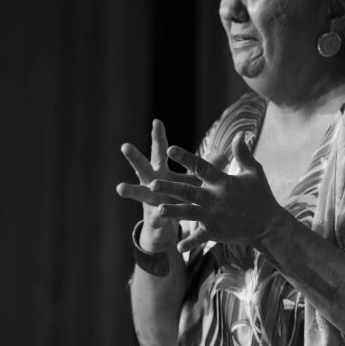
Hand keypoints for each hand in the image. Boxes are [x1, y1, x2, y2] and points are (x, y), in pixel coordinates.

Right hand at [116, 119, 201, 251]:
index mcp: (161, 170)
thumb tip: (224, 155)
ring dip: (131, 191)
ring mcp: (150, 201)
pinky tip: (155, 219)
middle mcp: (152, 183)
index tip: (156, 121)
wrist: (167, 224)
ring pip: (139, 193)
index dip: (158, 137)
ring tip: (120, 187)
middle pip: (143, 167)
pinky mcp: (154, 219)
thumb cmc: (180, 195)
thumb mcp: (193, 180)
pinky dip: (156, 219)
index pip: (159, 150)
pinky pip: (155, 219)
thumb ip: (206, 168)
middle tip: (125, 146)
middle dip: (134, 158)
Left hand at [149, 132, 282, 253]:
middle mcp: (217, 198)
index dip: (186, 158)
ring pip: (190, 213)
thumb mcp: (254, 172)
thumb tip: (239, 133)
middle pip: (189, 191)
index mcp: (224, 182)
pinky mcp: (217, 232)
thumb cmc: (261, 196)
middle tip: (152, 184)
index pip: (202, 166)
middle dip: (170, 188)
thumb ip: (243, 153)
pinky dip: (190, 242)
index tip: (170, 149)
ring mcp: (216, 216)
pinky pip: (200, 237)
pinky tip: (178, 246)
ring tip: (158, 210)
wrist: (270, 225)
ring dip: (174, 212)